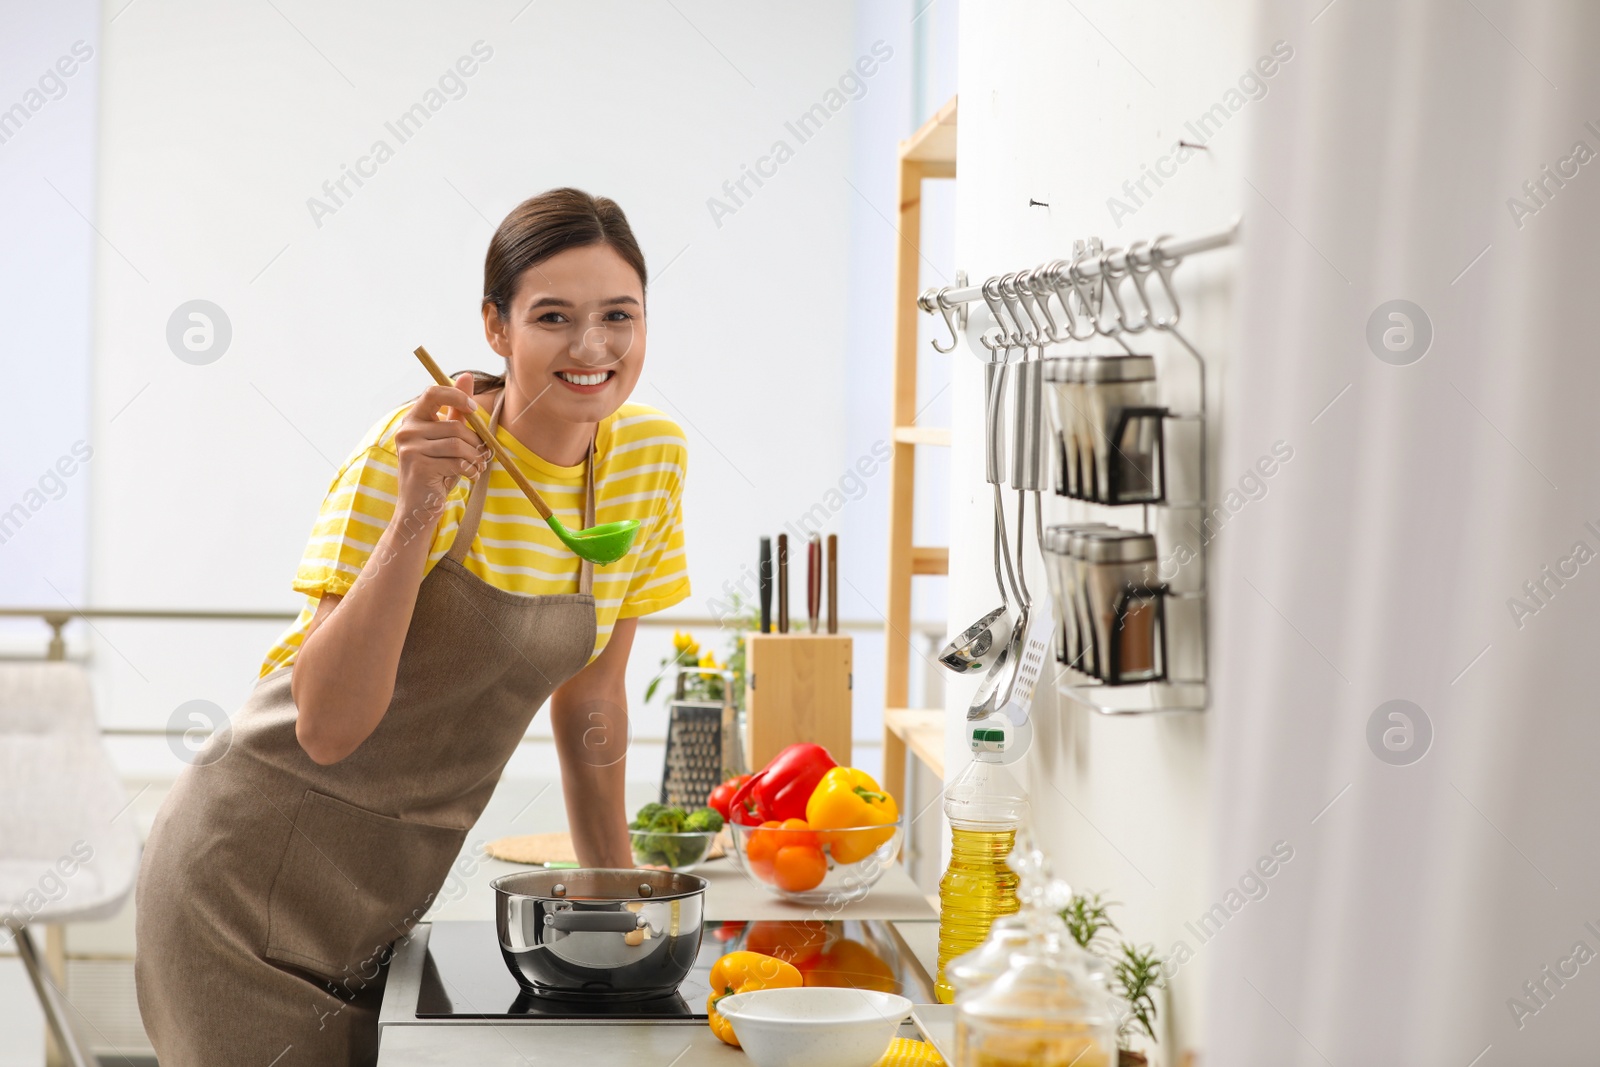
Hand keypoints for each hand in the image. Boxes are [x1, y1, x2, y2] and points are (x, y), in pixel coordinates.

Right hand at [394, 372, 491, 517]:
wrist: (419, 507)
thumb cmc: (437, 471)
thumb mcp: (448, 439)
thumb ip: (456, 410)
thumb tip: (466, 375)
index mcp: (412, 419)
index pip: (433, 393)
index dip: (457, 396)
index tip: (474, 410)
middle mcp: (407, 431)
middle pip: (454, 425)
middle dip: (475, 441)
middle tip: (483, 454)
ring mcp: (410, 449)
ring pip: (458, 444)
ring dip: (476, 457)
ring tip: (478, 466)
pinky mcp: (419, 466)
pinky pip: (457, 461)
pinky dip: (470, 469)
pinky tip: (470, 476)